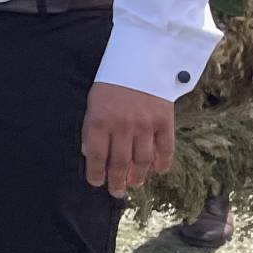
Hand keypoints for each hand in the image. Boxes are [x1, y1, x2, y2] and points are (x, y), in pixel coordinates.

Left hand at [81, 81, 176, 197]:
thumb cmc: (112, 83)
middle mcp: (122, 126)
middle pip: (119, 163)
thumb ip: (91, 128)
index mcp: (99, 121)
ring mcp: (145, 125)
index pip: (94, 156)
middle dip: (116, 182)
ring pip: (141, 161)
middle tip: (116, 192)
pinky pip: (165, 149)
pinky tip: (157, 171)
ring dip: (138, 176)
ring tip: (134, 183)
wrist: (142, 61)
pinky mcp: (164, 122)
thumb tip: (88, 153)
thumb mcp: (93, 102)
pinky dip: (162, 164)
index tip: (96, 183)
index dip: (95, 173)